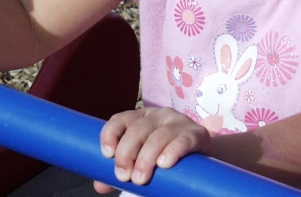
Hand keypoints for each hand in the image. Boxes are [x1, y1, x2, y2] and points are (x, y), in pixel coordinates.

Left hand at [93, 107, 210, 192]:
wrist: (201, 160)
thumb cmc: (164, 158)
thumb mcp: (142, 160)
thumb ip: (123, 169)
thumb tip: (99, 185)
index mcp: (141, 118)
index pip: (121, 119)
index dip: (111, 133)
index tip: (106, 154)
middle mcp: (158, 115)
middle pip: (137, 129)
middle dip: (127, 153)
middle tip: (124, 176)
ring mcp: (178, 122)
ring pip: (158, 136)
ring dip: (146, 158)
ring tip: (140, 178)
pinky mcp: (197, 134)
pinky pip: (183, 140)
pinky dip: (172, 151)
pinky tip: (164, 164)